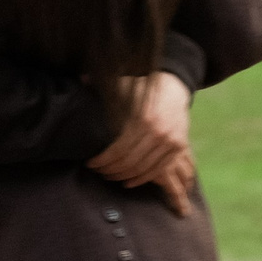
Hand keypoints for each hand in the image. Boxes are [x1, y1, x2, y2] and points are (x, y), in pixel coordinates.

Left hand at [88, 73, 195, 215]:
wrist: (175, 87)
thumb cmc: (143, 89)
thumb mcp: (123, 85)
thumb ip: (102, 85)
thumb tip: (81, 79)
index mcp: (142, 120)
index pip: (118, 150)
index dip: (102, 160)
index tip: (90, 164)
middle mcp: (158, 133)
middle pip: (129, 162)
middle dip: (111, 170)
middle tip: (100, 172)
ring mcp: (171, 142)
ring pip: (143, 169)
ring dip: (124, 177)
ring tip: (111, 176)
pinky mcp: (179, 147)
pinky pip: (159, 170)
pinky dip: (142, 179)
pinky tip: (128, 181)